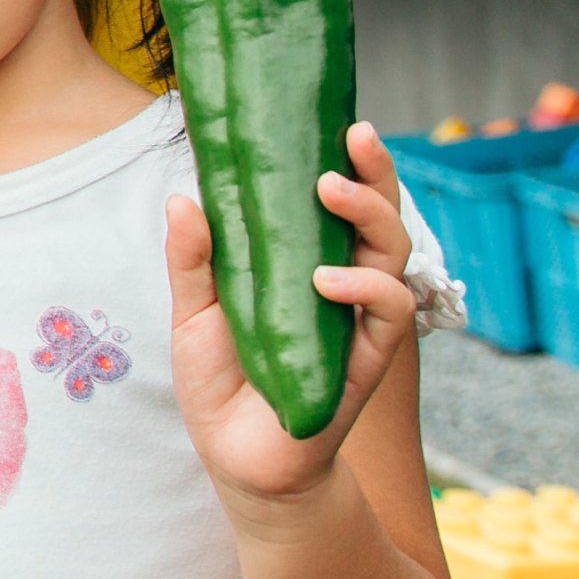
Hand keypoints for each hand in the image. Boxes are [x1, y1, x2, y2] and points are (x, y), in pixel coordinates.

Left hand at [165, 122, 422, 505]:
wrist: (237, 460)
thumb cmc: (221, 382)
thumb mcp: (193, 312)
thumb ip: (194, 258)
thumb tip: (184, 195)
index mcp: (303, 262)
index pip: (337, 202)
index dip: (346, 160)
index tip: (338, 118)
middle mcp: (341, 282)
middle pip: (378, 214)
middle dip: (374, 170)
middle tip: (351, 137)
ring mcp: (358, 318)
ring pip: (393, 250)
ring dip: (369, 212)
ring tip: (328, 189)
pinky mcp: (366, 359)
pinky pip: (388, 310)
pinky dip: (364, 285)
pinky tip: (325, 280)